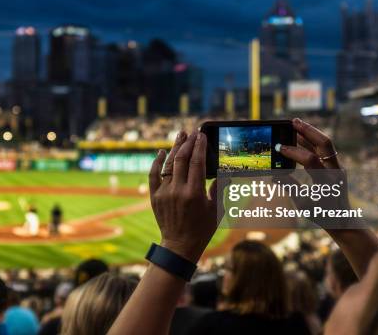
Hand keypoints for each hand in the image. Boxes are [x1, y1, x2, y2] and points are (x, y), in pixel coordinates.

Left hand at [149, 131, 219, 262]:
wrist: (180, 245)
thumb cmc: (202, 228)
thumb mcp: (216, 209)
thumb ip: (219, 188)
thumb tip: (224, 171)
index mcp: (194, 193)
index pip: (197, 162)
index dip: (199, 146)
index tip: (202, 135)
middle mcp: (178, 191)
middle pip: (182, 159)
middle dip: (187, 143)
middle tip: (192, 133)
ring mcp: (164, 193)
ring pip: (168, 165)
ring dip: (174, 148)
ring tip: (180, 135)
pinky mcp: (154, 197)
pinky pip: (153, 175)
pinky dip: (156, 162)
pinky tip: (161, 152)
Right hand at [277, 118, 349, 225]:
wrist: (343, 220)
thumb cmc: (322, 215)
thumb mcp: (303, 205)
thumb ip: (290, 188)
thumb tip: (273, 176)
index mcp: (327, 183)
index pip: (311, 160)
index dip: (294, 153)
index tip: (279, 148)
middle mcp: (335, 171)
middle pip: (325, 144)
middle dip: (308, 131)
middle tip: (293, 121)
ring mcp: (337, 167)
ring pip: (325, 144)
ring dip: (310, 133)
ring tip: (294, 123)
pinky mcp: (336, 166)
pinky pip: (324, 150)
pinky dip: (311, 142)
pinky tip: (299, 137)